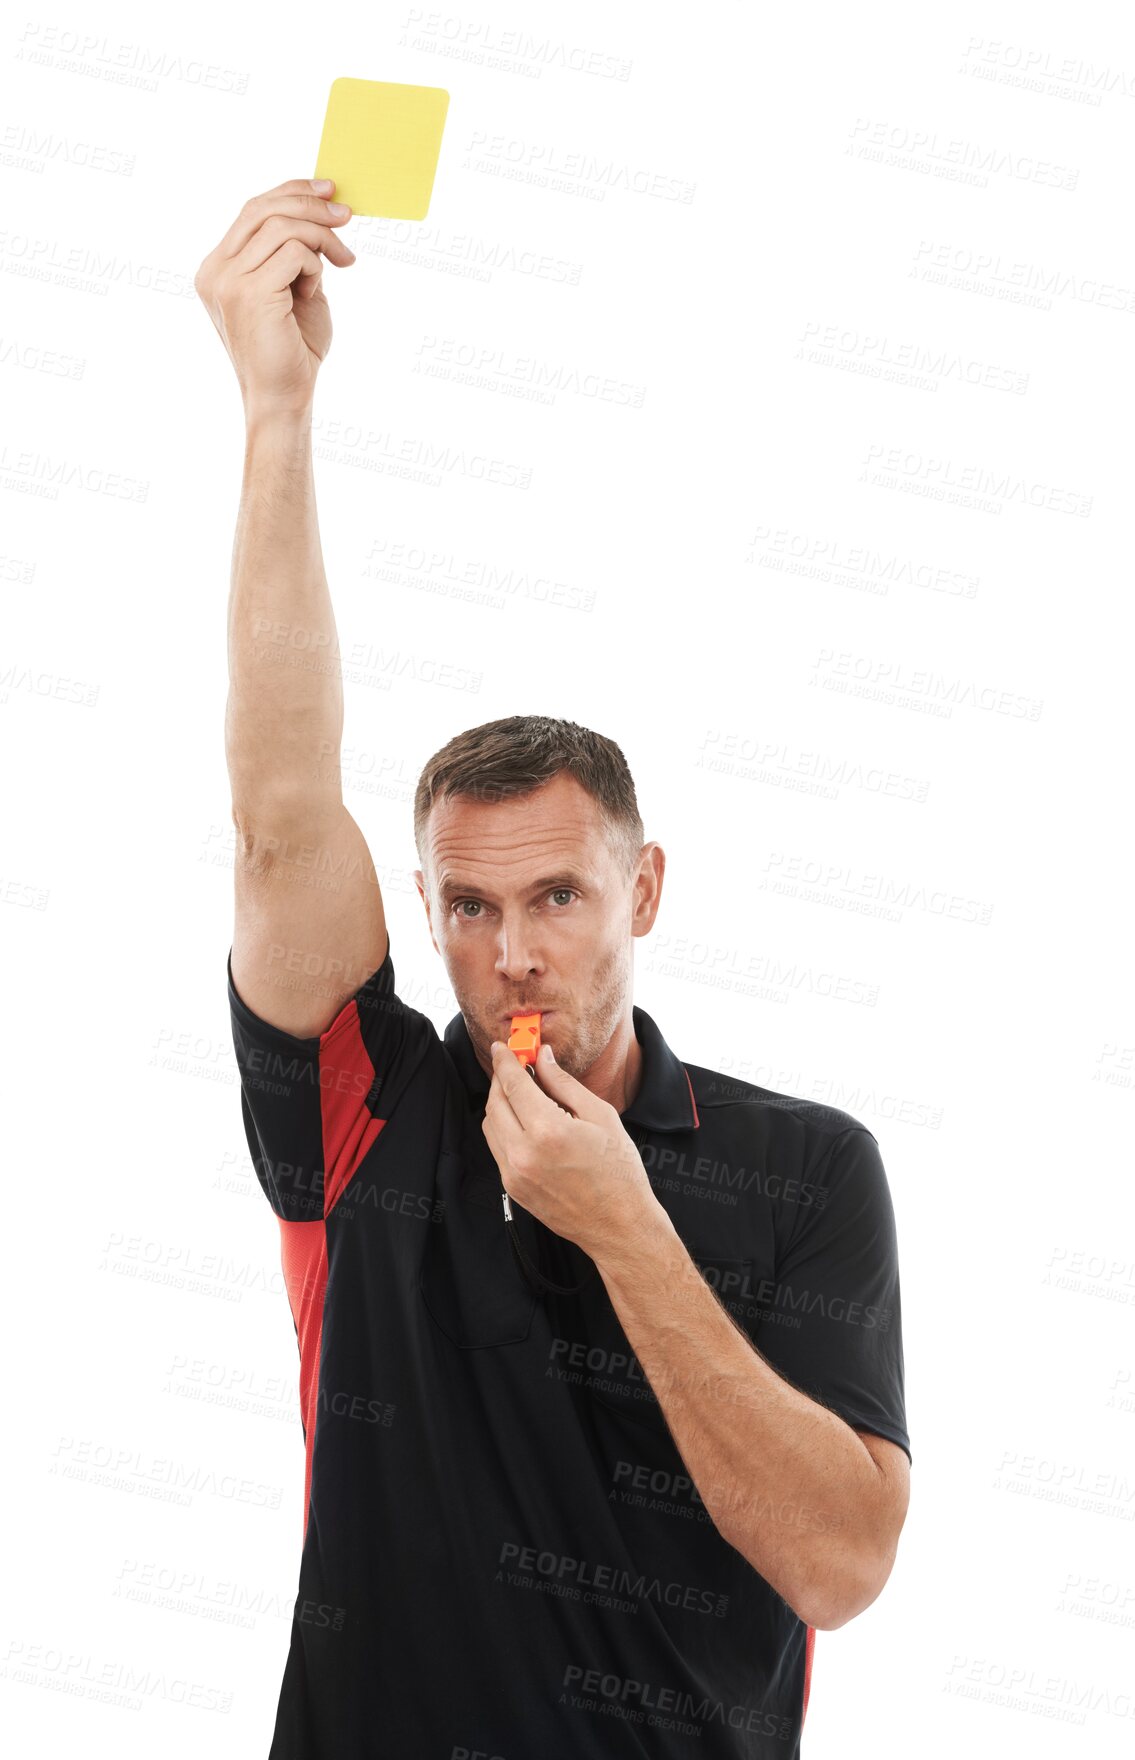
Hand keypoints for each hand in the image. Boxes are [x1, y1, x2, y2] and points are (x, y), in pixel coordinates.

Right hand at [193, 176, 356, 421]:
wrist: (284, 400)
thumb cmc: (292, 352)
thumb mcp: (293, 290)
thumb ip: (294, 254)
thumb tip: (321, 211)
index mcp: (218, 268)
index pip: (252, 210)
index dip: (290, 191)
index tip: (326, 190)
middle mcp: (215, 271)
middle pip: (262, 208)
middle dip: (309, 204)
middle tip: (346, 215)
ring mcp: (227, 282)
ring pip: (281, 227)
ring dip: (321, 238)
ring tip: (343, 260)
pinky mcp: (249, 293)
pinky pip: (293, 253)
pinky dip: (315, 265)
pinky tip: (317, 291)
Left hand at [481, 1039, 661, 1265]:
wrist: (619, 1225)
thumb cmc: (619, 1172)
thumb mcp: (600, 1116)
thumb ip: (565, 1084)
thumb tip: (543, 1059)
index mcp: (548, 1131)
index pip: (513, 1085)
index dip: (506, 1061)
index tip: (504, 1047)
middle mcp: (523, 1154)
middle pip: (495, 1103)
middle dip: (500, 1079)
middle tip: (513, 1065)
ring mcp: (514, 1175)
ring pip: (490, 1126)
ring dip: (499, 1103)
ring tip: (520, 1092)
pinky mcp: (512, 1189)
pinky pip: (497, 1148)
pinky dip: (503, 1128)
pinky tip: (523, 1121)